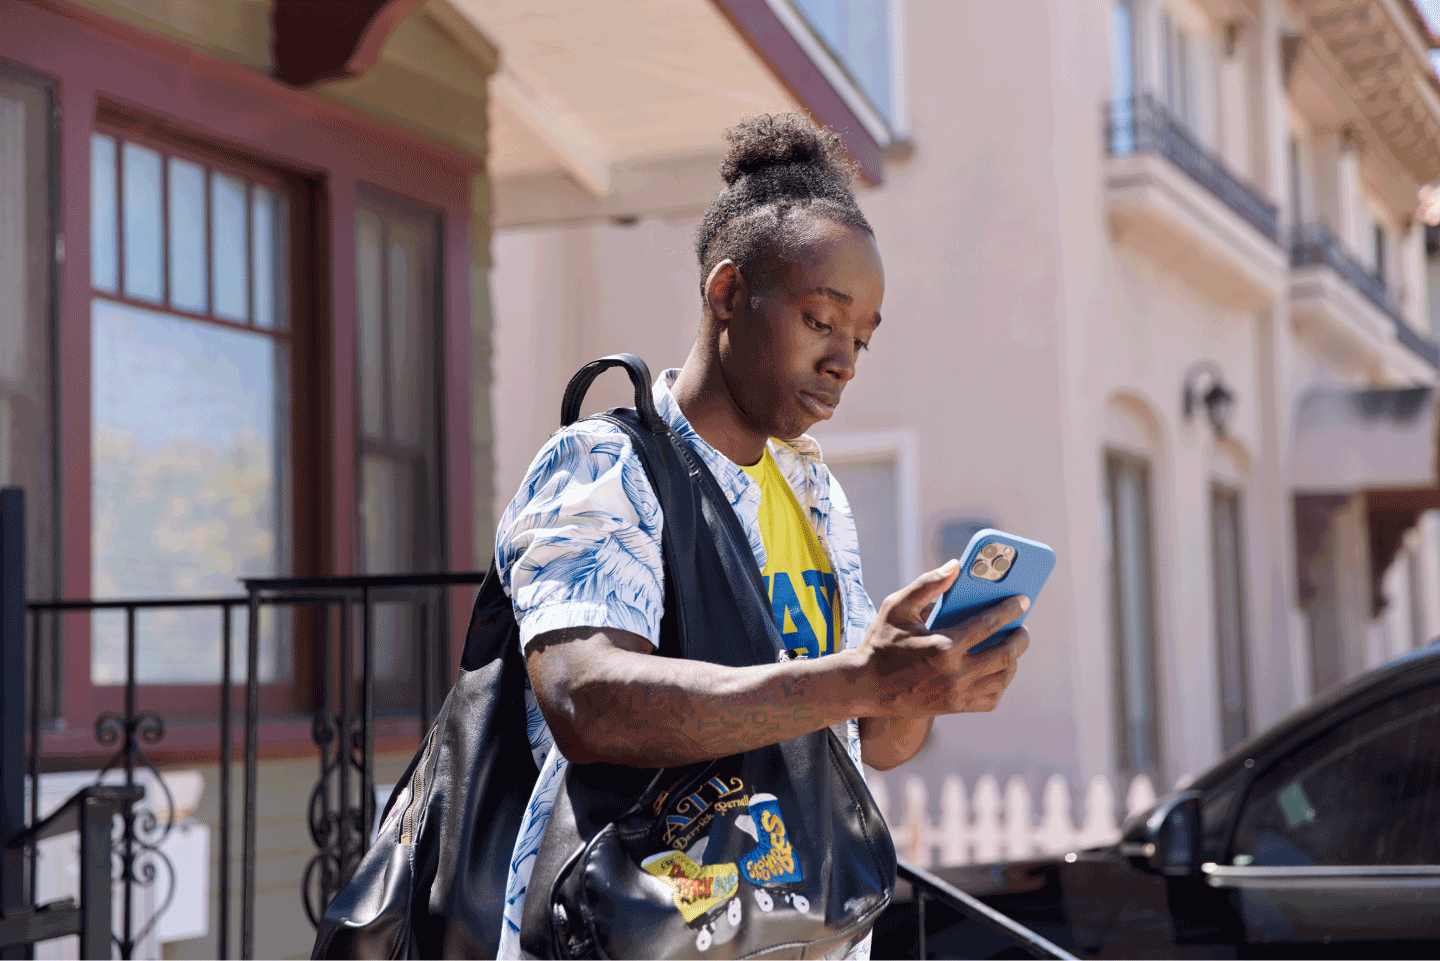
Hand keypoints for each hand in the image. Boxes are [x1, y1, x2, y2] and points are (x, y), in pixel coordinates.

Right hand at [856, 561, 1030, 717]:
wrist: (866, 687)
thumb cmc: (882, 642)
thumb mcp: (897, 607)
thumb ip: (927, 584)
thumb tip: (956, 566)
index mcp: (942, 645)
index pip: (988, 625)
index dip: (1009, 610)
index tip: (1022, 600)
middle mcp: (954, 673)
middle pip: (1005, 655)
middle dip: (1020, 638)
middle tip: (1022, 627)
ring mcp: (957, 694)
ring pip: (1002, 678)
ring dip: (1013, 661)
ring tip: (1011, 646)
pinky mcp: (955, 708)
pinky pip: (991, 698)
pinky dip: (1000, 683)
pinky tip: (996, 669)